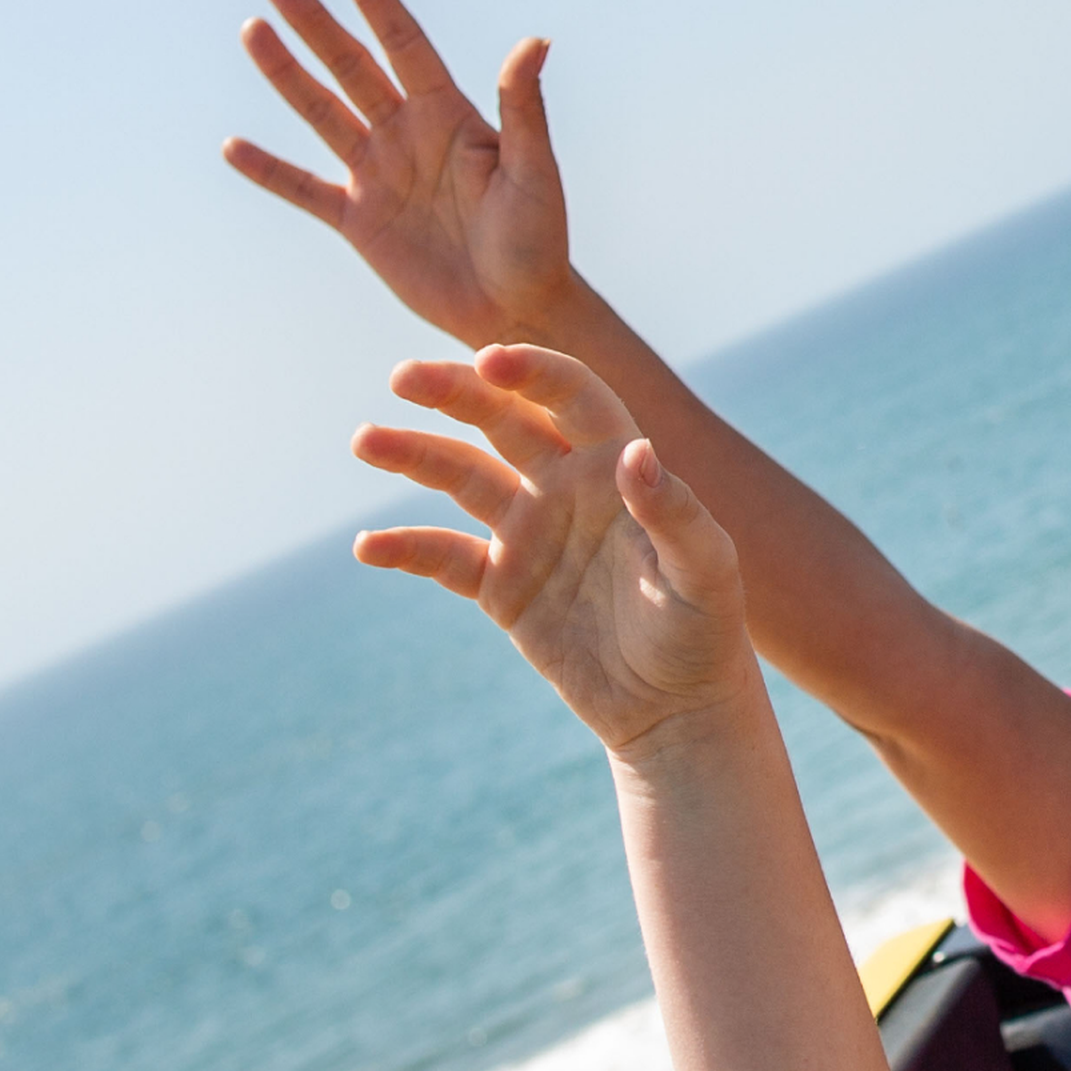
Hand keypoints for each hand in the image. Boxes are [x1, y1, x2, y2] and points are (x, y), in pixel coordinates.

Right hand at [227, 0, 575, 348]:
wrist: (516, 307)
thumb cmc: (538, 238)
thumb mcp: (534, 171)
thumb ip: (523, 109)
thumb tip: (534, 42)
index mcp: (450, 116)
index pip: (406, 47)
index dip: (379, 5)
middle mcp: (408, 135)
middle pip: (352, 67)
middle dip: (316, 24)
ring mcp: (378, 175)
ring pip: (322, 114)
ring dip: (286, 75)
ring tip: (253, 30)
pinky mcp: (358, 221)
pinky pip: (304, 189)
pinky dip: (270, 170)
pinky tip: (233, 147)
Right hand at [353, 345, 755, 753]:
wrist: (675, 709)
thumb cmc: (704, 633)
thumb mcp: (702, 572)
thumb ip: (674, 513)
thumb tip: (637, 454)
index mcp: (616, 468)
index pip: (571, 397)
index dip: (533, 373)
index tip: (489, 360)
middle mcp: (567, 487)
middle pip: (502, 421)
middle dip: (453, 392)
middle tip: (402, 376)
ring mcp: (529, 533)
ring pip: (461, 477)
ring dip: (413, 454)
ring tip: (365, 439)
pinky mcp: (502, 586)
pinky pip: (443, 557)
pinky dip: (404, 549)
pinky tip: (368, 546)